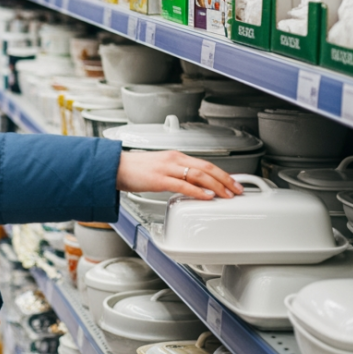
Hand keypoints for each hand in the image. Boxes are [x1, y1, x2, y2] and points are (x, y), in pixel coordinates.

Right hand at [117, 150, 243, 199]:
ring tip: (227, 195)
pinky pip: (183, 185)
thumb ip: (177, 175)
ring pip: (199, 175)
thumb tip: (193, 186)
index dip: (223, 173)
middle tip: (238, 189)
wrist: (115, 167)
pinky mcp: (159, 180)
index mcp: (176, 156)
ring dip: (216, 186)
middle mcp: (174, 159)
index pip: (206, 163)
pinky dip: (198, 192)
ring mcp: (167, 169)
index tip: (234, 182)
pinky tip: (206, 197)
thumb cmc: (135, 169)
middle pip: (207, 167)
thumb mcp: (160, 168)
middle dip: (225, 179)